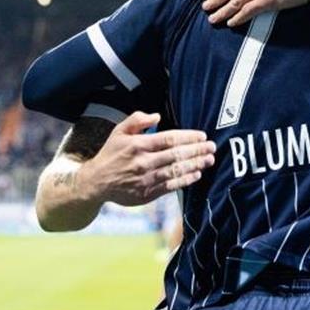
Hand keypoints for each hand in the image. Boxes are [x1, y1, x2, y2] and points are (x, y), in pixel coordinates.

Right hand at [82, 112, 215, 205]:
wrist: (96, 182)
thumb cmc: (111, 154)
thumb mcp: (119, 131)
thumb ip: (137, 119)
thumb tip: (157, 116)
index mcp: (138, 144)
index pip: (169, 139)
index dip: (188, 137)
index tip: (202, 136)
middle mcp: (144, 162)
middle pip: (177, 155)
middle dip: (197, 150)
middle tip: (212, 147)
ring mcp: (147, 179)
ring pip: (176, 170)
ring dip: (196, 165)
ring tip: (209, 159)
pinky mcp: (148, 193)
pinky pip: (171, 186)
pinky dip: (186, 180)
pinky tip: (197, 174)